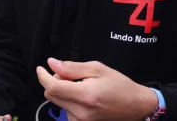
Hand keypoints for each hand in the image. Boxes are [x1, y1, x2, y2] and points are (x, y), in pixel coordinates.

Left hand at [37, 58, 157, 120]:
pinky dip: (68, 99)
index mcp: (85, 96)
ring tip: (80, 85)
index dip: (43, 76)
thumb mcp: (97, 69)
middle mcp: (80, 112)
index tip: (41, 68)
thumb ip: (72, 67)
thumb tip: (52, 63)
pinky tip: (82, 95)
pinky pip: (66, 109)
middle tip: (69, 74)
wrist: (136, 106)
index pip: (53, 87)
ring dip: (62, 91)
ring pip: (58, 102)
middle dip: (54, 81)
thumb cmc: (119, 85)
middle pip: (52, 95)